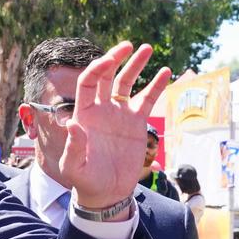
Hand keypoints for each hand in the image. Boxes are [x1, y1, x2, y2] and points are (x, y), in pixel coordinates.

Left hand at [60, 42, 171, 208]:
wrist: (106, 192)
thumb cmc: (85, 180)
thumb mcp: (73, 166)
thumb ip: (73, 145)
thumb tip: (72, 123)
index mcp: (84, 114)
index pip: (88, 82)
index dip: (97, 68)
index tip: (110, 59)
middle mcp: (101, 109)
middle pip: (107, 75)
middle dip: (116, 58)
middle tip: (129, 46)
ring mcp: (119, 114)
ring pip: (128, 83)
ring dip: (136, 65)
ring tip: (147, 48)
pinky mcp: (136, 123)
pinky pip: (147, 99)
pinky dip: (156, 85)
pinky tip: (166, 72)